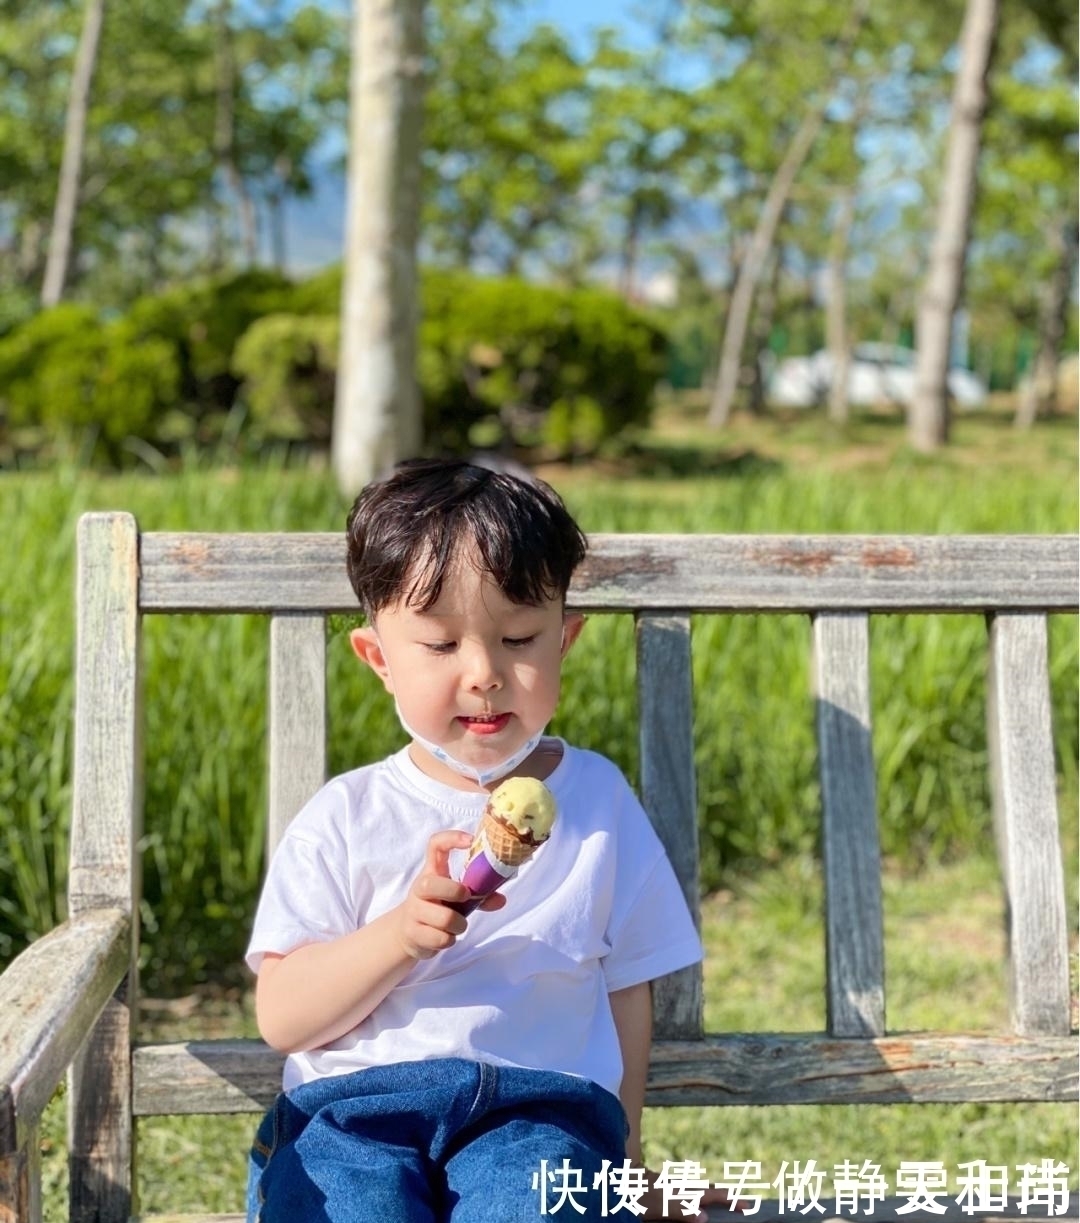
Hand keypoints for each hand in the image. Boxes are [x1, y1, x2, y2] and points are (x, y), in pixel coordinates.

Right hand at [393, 831, 504, 959]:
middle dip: (454, 892)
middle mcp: (419, 888)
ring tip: (458, 926)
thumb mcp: (456, 898)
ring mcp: (413, 910)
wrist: (407, 932)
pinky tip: (446, 937)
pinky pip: (441, 939)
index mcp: (432, 872)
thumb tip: (501, 900)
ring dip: (460, 925)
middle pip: (430, 884)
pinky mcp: (413, 933)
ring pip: (444, 918)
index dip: (452, 838)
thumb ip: (479, 896)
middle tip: (466, 897)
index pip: (435, 845)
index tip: (471, 841)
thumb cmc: (438, 907)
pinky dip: (450, 940)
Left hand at [641, 1168, 741, 1220]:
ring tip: (723, 1200)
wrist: (619, 1177)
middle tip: (741, 1203)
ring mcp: (673, 1186)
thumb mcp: (660, 1206)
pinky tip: (694, 1200)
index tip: (747, 1205)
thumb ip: (682, 1210)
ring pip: (698, 1189)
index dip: (730, 1199)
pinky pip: (687, 1191)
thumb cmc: (638, 1194)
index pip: (712, 1195)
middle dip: (725, 1195)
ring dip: (713, 1194)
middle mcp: (681, 1187)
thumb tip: (705, 1218)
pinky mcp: (664, 1188)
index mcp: (684, 1192)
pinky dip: (699, 1195)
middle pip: (709, 1190)